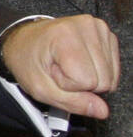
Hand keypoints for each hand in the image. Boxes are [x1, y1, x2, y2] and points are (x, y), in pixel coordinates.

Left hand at [1, 15, 118, 118]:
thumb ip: (71, 102)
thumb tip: (102, 111)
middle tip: (60, 70)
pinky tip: (79, 62)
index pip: (86, 82)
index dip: (68, 86)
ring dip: (89, 78)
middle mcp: (86, 26)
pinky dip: (97, 72)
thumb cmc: (27, 61)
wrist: (23, 40)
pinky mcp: (106, 33)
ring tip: (67, 65)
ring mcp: (98, 28)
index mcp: (65, 36)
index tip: (52, 73)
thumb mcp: (39, 88)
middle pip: (103, 81)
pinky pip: (113, 70)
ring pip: (111, 77)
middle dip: (81, 84)